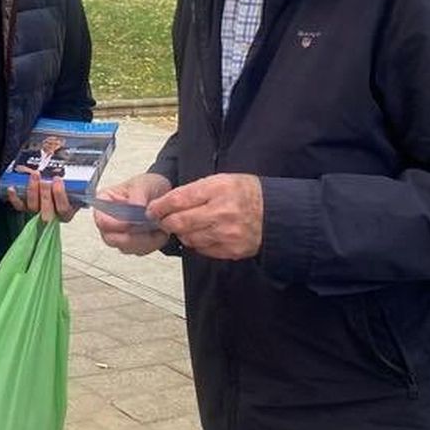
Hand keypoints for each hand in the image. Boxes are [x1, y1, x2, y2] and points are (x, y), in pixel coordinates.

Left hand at [6, 171, 75, 222]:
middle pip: (47, 211)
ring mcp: (37, 212)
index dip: (60, 195)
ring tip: (35, 175)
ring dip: (33, 190)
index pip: (63, 209)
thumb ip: (72, 177)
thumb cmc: (66, 183)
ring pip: (33, 207)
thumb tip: (69, 163)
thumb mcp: (73, 182)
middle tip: (44, 180)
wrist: (55, 184)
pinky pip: (19, 206)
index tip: (57, 179)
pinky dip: (15, 198)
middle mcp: (52, 215)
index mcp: (66, 212)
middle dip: (45, 194)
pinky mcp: (26, 208)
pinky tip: (13, 188)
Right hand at [94, 173, 171, 254]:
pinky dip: (151, 245)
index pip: (102, 220)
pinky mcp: (131, 243)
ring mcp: (118, 234)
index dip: (115, 224)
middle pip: (111, 238)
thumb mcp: (143, 184)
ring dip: (144, 242)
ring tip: (158, 228)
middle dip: (132, 237)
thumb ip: (138, 195)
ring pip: (125, 247)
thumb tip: (135, 207)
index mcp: (104, 202)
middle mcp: (108, 220)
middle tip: (149, 228)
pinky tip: (159, 233)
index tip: (131, 223)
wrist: (162, 194)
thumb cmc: (148, 186)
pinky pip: (138, 251)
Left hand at [148, 173, 262, 260]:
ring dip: (182, 233)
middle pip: (180, 222)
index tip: (152, 209)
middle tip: (161, 220)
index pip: (178, 200)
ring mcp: (227, 234)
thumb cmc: (246, 193)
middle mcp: (221, 212)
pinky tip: (202, 234)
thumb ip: (196, 190)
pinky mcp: (231, 250)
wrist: (276, 213)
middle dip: (166, 222)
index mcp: (218, 189)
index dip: (160, 206)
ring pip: (189, 238)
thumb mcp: (222, 180)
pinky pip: (203, 249)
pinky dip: (197, 243)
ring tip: (185, 226)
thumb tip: (169, 203)